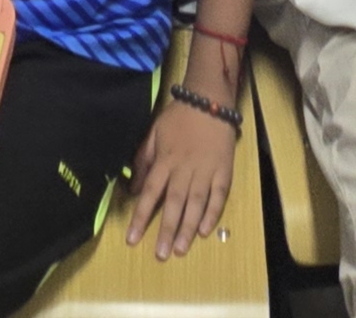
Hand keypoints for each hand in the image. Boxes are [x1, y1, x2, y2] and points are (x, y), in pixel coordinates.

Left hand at [123, 98, 236, 257]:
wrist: (209, 101)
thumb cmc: (178, 117)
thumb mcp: (153, 133)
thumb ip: (143, 160)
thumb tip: (132, 188)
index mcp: (165, 161)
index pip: (150, 193)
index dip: (141, 217)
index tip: (132, 239)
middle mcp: (183, 169)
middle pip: (173, 203)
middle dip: (166, 230)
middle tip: (161, 254)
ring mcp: (205, 171)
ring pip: (195, 203)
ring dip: (187, 228)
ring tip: (180, 249)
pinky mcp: (223, 171)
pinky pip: (218, 196)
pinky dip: (212, 214)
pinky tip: (205, 231)